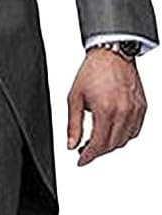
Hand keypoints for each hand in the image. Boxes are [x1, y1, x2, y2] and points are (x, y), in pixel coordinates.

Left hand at [67, 48, 146, 165]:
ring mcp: (135, 110)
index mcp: (105, 110)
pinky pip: (135, 131)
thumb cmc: (93, 71)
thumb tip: (72, 145)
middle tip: (86, 149)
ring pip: (125, 140)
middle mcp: (123, 112)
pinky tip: (113, 131)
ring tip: (98, 139)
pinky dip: (124, 136)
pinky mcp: (142, 107)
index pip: (99, 145)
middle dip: (97, 152)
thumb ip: (73, 125)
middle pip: (112, 145)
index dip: (88, 156)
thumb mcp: (75, 98)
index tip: (81, 160)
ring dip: (111, 144)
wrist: (112, 54)